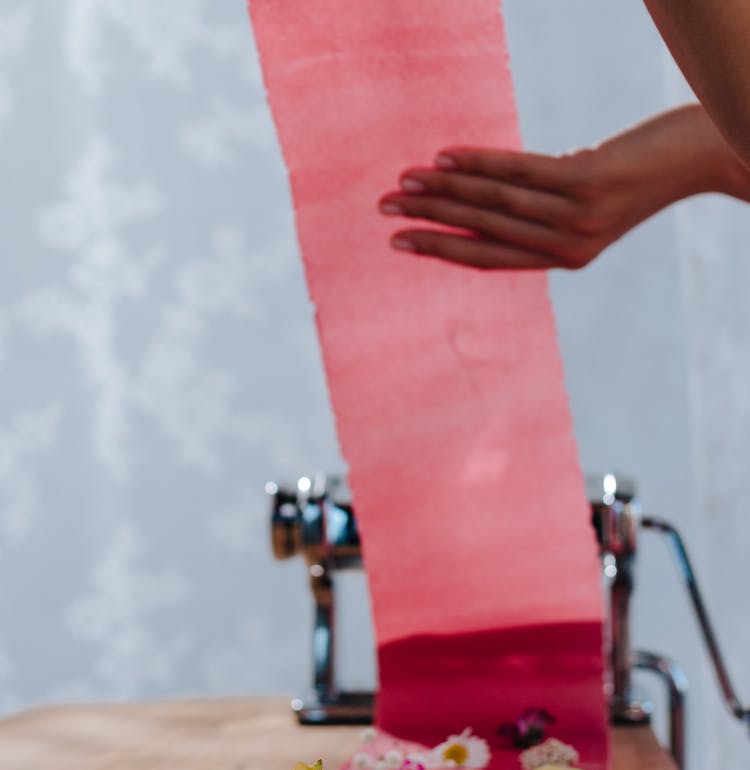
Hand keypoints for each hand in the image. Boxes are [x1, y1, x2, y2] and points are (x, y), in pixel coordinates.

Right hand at [378, 105, 749, 270]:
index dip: (441, 249)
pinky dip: (479, 164)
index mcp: (564, 258)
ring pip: (496, 204)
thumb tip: (487, 195)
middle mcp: (567, 246)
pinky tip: (446, 158)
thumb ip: (542, 207)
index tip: (400, 243)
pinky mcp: (586, 182)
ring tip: (405, 182)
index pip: (489, 257)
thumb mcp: (588, 200)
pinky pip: (520, 172)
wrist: (698, 158)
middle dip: (429, 220)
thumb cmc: (639, 174)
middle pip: (484, 232)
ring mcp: (577, 217)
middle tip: (385, 211)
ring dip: (444, 192)